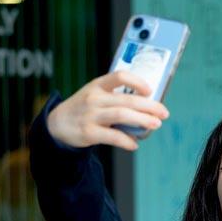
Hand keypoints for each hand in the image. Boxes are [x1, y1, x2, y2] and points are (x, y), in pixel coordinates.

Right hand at [46, 71, 168, 150]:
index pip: (119, 76)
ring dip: (142, 120)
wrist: (57, 124)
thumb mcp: (95, 94)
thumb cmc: (84, 108)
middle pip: (127, 100)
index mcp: (98, 85)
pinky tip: (134, 144)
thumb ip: (116, 96)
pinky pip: (113, 136)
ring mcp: (91, 115)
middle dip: (149, 106)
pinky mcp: (89, 132)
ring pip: (122, 115)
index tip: (150, 90)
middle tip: (164, 112)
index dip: (137, 82)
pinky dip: (126, 141)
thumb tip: (148, 105)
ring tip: (155, 124)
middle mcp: (94, 98)